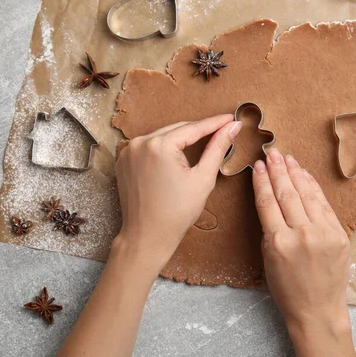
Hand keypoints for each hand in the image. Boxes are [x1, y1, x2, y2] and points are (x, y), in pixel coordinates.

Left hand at [114, 114, 241, 272]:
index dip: (215, 123)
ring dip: (181, 139)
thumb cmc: (176, 213)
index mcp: (159, 145)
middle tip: (222, 130)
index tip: (231, 119)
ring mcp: (128, 151)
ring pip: (162, 136)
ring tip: (202, 144)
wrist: (147, 237)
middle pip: (177, 129)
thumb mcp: (202, 178)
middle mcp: (139, 143)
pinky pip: (148, 146)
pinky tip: (176, 156)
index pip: (194, 128)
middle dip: (199, 131)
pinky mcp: (123, 160)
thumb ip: (218, 148)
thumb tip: (232, 127)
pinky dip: (163, 148)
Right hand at [252, 149, 353, 355]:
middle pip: (287, 193)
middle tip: (272, 152)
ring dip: (296, 173)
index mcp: (279, 242)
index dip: (261, 181)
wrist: (318, 310)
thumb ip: (270, 228)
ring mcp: (324, 233)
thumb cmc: (287, 289)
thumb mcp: (268, 259)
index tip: (257, 166)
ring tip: (287, 158)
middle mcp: (302, 234)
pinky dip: (313, 187)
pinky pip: (323, 204)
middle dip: (278, 170)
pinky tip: (305, 175)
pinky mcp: (339, 234)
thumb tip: (271, 199)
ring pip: (306, 194)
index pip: (267, 202)